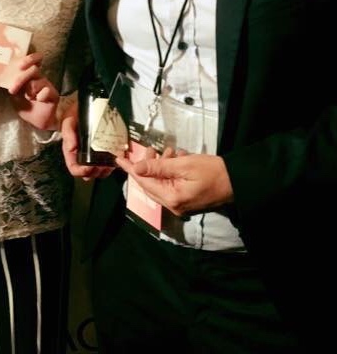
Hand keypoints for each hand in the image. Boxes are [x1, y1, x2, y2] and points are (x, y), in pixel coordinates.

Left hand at [8, 53, 59, 129]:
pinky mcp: (54, 94)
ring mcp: (47, 86)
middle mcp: (39, 79)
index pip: (32, 63)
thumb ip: (13, 86)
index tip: (21, 64)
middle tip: (12, 90)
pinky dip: (40, 97)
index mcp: (30, 77)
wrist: (36, 121)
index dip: (29, 59)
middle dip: (21, 79)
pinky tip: (39, 101)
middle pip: (34, 70)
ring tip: (29, 98)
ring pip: (39, 81)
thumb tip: (6, 78)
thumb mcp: (14, 97)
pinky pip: (46, 91)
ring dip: (30, 91)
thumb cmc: (25, 107)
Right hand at [60, 102, 114, 180]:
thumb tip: (70, 149)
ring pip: (99, 170)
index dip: (80, 171)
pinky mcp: (106, 149)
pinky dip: (112, 165)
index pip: (74, 167)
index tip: (88, 168)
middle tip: (101, 167)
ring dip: (104, 170)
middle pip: (88, 172)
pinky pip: (109, 162)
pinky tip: (114, 161)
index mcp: (73, 150)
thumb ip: (68, 132)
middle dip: (95, 172)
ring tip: (108, 164)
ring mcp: (95, 152)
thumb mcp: (69, 119)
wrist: (90, 103)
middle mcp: (83, 153)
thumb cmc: (77, 112)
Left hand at [116, 151, 233, 215]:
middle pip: (150, 184)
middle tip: (152, 149)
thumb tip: (136, 169)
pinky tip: (177, 159)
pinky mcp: (185, 200)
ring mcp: (179, 204)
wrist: (236, 181)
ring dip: (161, 166)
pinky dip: (170, 171)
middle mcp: (172, 205)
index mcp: (171, 198)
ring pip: (159, 183)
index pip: (143, 182)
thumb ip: (159, 167)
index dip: (131, 169)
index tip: (118, 159)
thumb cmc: (212, 171)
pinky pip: (169, 185)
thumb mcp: (184, 165)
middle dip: (148, 165)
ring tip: (170, 152)